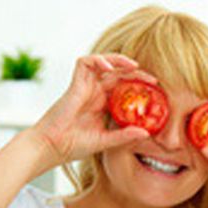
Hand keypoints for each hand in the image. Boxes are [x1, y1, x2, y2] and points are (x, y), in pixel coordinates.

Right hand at [27, 54, 154, 169]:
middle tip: (151, 79)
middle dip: (134, 72)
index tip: (155, 90)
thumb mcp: (106, 141)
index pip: (124, 88)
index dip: (138, 86)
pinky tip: (110, 68)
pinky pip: (84, 63)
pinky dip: (97, 60)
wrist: (52, 147)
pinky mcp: (75, 84)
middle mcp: (95, 93)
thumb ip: (125, 136)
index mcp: (103, 105)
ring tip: (134, 66)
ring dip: (118, 60)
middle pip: (117, 74)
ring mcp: (85, 87)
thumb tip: (146, 134)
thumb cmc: (74, 146)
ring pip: (102, 63)